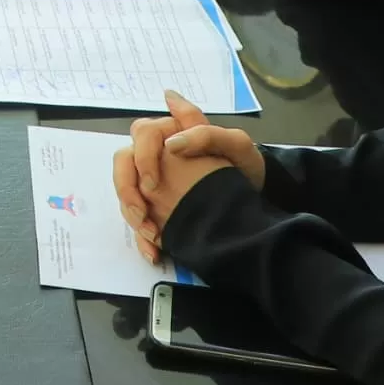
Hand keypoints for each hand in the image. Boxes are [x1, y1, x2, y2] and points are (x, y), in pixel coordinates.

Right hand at [113, 91, 266, 262]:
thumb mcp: (235, 144)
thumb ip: (204, 134)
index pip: (143, 134)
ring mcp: (155, 182)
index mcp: (172, 133)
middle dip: (127, 189)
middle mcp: (158, 154)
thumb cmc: (246, 165)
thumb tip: (171, 143)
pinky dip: (142, 237)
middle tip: (142, 214)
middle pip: (124, 162)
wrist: (258, 197)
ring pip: (127, 192)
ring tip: (152, 236)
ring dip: (132, 215)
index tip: (153, 183)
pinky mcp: (158, 206)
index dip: (142, 156)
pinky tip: (154, 251)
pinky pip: (139, 219)